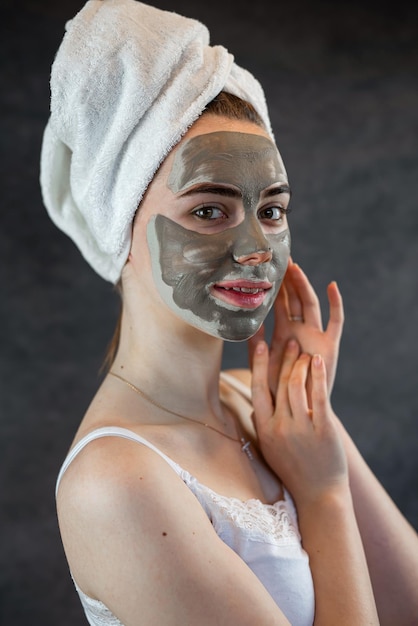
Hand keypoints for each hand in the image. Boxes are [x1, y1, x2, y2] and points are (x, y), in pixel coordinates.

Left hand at [248, 260, 343, 397]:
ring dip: (304, 286)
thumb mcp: (262, 363)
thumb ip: (255, 344)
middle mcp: (300, 330)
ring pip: (310, 305)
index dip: (275, 286)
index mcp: (283, 333)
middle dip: (289, 279)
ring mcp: (316, 336)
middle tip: (281, 257)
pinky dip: (336, 304)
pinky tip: (332, 286)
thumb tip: (244, 322)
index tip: (267, 266)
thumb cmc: (278, 389)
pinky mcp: (330, 345)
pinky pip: (335, 321)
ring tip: (295, 268)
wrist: (299, 410)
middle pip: (295, 298)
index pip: (279, 304)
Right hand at [251, 339, 347, 505]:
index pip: (257, 389)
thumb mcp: (270, 449)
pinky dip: (317, 376)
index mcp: (264, 429)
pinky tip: (317, 362)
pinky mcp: (322, 429)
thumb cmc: (293, 469)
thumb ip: (262, 425)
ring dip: (299, 364)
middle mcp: (279, 427)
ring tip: (304, 352)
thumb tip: (254, 406)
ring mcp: (301, 428)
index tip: (259, 343)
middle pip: (278, 384)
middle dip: (283, 359)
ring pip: (296, 386)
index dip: (258, 364)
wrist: (318, 494)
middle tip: (288, 341)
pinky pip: (318, 397)